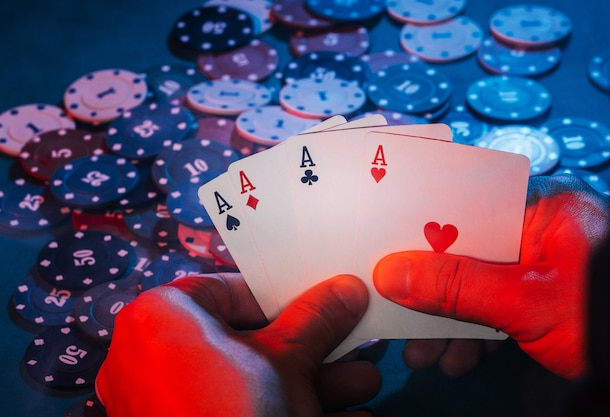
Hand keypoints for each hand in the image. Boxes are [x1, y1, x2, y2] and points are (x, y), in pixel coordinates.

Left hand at [96, 273, 380, 416]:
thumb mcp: (290, 360)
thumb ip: (316, 317)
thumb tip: (344, 289)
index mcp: (159, 319)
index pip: (224, 290)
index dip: (276, 295)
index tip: (315, 302)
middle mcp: (150, 361)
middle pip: (244, 341)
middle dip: (309, 345)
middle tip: (348, 340)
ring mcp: (164, 405)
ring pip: (248, 382)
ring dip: (311, 380)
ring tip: (361, 384)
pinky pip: (238, 412)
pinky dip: (285, 410)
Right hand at [373, 175, 609, 379]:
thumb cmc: (606, 321)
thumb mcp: (525, 302)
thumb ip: (457, 286)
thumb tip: (392, 274)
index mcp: (541, 213)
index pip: (466, 210)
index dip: (421, 231)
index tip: (385, 254)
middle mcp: (535, 237)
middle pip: (463, 254)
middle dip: (427, 292)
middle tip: (394, 316)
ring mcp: (535, 273)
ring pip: (473, 289)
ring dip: (444, 324)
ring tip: (421, 355)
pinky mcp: (537, 304)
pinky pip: (491, 312)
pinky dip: (471, 337)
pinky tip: (454, 359)